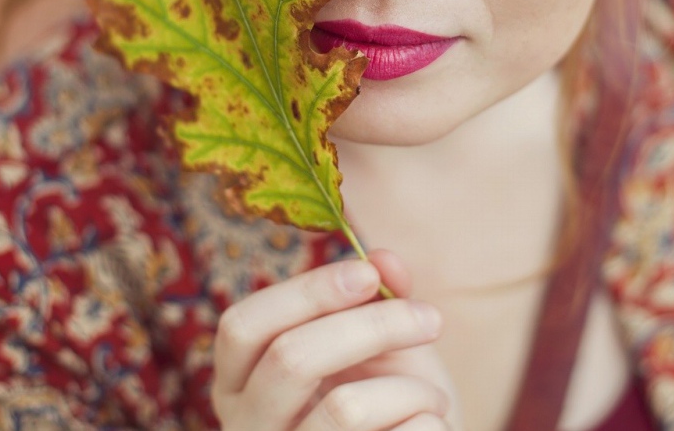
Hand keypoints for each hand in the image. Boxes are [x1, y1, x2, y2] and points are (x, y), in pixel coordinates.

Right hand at [211, 249, 463, 429]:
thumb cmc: (387, 402)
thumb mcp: (380, 346)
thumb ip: (377, 297)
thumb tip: (386, 260)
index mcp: (241, 383)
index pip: (242, 327)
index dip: (305, 292)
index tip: (367, 273)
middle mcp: (247, 428)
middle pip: (291, 359)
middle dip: (374, 327)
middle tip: (432, 319)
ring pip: (346, 408)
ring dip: (411, 389)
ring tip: (432, 397)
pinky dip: (431, 423)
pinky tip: (430, 429)